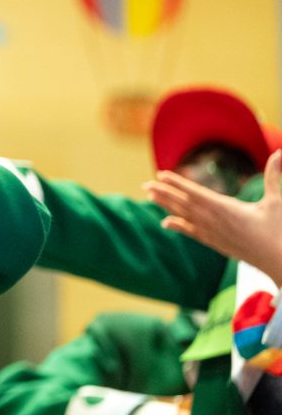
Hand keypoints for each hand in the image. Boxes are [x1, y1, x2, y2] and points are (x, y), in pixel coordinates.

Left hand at [145, 150, 281, 285]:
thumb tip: (280, 152)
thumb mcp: (277, 201)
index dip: (177, 183)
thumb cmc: (279, 231)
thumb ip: (274, 177)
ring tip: (150, 196)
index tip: (161, 175)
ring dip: (167, 206)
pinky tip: (166, 223)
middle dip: (164, 193)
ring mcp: (213, 234)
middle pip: (183, 204)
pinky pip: (192, 233)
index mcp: (226, 208)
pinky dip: (178, 226)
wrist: (279, 263)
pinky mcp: (216, 244)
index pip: (195, 193)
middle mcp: (214, 221)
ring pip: (184, 217)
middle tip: (145, 185)